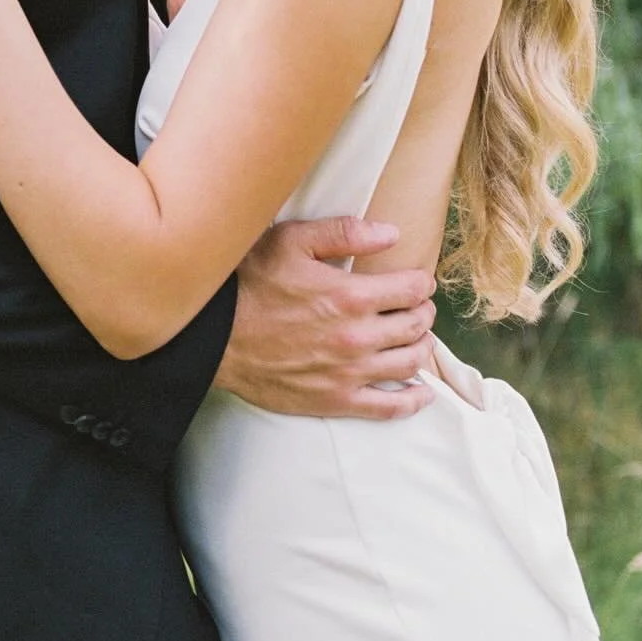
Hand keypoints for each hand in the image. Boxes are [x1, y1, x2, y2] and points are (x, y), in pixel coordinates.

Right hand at [215, 216, 436, 419]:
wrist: (217, 337)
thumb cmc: (251, 284)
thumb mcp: (291, 241)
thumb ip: (344, 233)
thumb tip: (391, 233)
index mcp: (350, 295)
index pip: (411, 289)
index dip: (422, 282)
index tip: (419, 280)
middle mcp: (357, 336)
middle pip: (415, 325)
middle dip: (423, 312)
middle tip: (419, 306)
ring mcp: (349, 373)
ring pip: (409, 363)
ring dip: (422, 348)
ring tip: (418, 337)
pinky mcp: (336, 400)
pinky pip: (388, 407)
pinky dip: (413, 400)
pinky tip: (421, 391)